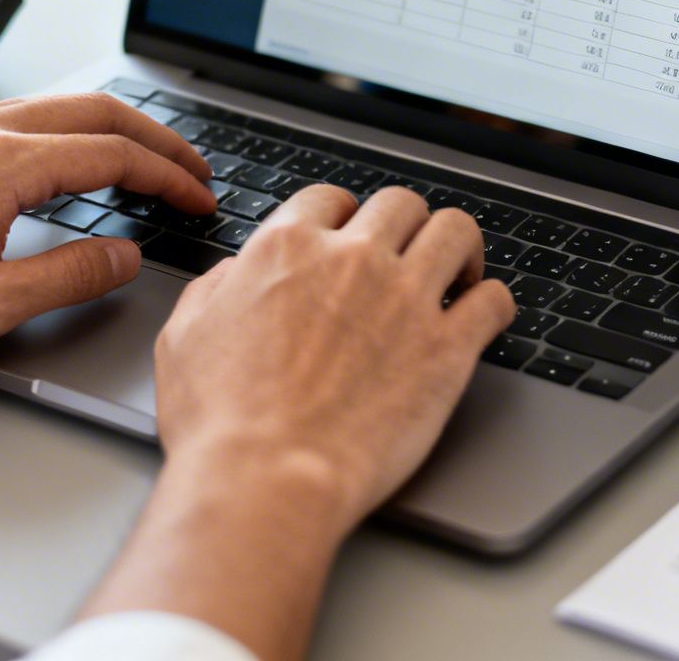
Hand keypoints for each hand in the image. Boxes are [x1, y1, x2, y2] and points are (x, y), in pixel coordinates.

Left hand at [0, 94, 216, 375]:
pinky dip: (60, 136)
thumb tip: (122, 257)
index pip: (113, 152)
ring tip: (140, 164)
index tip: (199, 197)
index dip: (168, 175)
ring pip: (50, 109)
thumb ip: (69, 276)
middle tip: (191, 169)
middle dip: (153, 137)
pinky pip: (11, 122)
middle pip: (91, 109)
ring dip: (106, 131)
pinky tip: (63, 166)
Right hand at [152, 185, 515, 533]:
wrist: (265, 479)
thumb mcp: (184, 338)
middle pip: (400, 204)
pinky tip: (484, 316)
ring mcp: (406, 300)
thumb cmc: (219, 423)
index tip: (349, 239)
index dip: (341, 218)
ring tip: (458, 272)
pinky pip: (494, 300)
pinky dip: (494, 302)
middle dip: (404, 225)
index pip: (330, 199)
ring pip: (456, 231)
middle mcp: (353, 260)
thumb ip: (214, 290)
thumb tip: (235, 275)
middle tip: (407, 254)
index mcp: (287, 249)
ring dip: (459, 247)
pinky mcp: (447, 350)